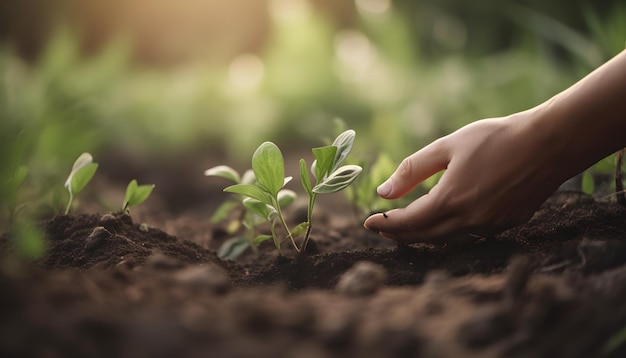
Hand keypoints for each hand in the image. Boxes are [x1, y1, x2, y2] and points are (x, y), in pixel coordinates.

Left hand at [363, 114, 564, 243]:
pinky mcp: (507, 224)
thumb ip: (412, 170)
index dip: (385, 224)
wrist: (549, 143)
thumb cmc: (496, 138)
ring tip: (405, 227)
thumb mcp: (447, 146)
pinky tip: (442, 221)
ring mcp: (490, 226)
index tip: (367, 223)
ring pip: (447, 238)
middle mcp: (470, 220)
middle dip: (399, 234)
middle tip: (382, 228)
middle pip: (425, 236)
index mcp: (451, 200)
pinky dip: (449, 230)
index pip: (409, 222)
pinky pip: (469, 234)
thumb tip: (383, 193)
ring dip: (423, 234)